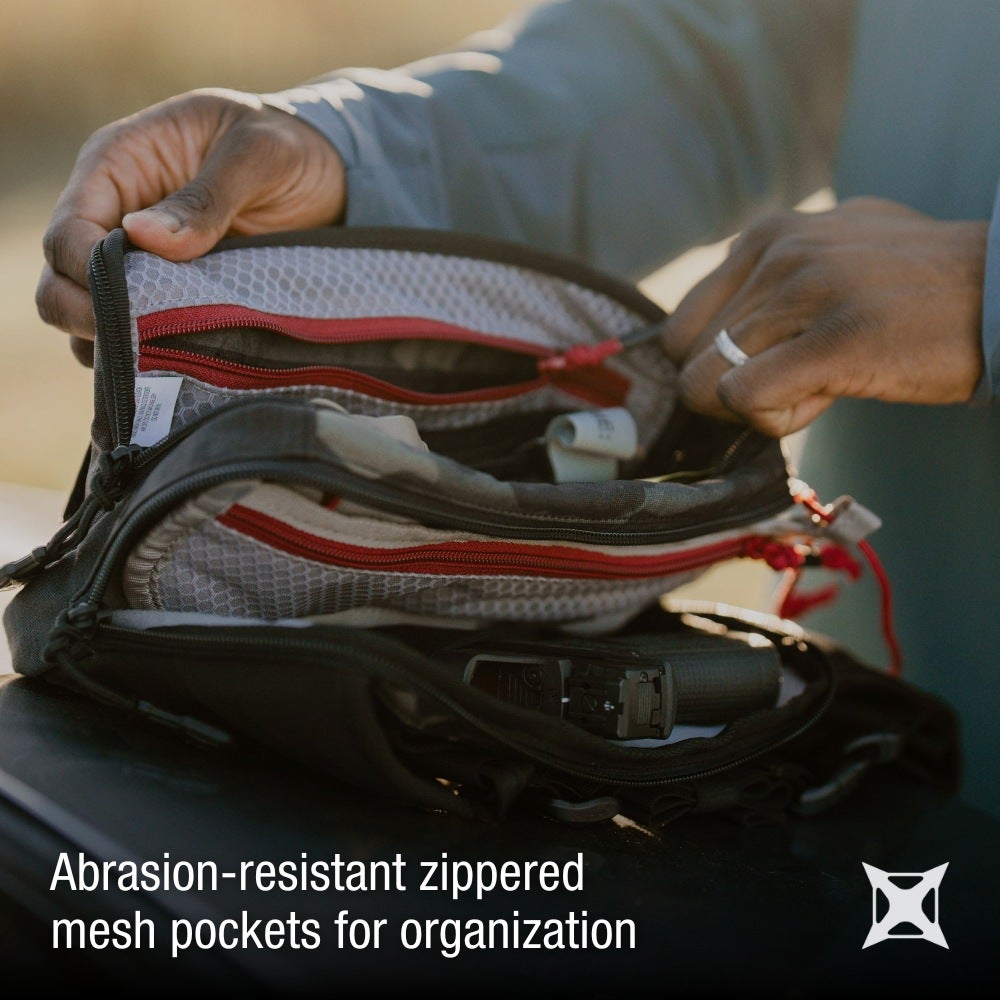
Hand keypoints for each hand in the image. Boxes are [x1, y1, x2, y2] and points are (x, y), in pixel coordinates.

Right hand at [36, 88, 345, 365]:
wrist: (331, 175)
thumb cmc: (289, 149)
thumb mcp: (258, 156)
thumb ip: (206, 197)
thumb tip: (143, 237)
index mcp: (118, 167)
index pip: (67, 233)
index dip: (85, 275)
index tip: (128, 305)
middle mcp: (114, 217)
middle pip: (61, 284)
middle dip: (89, 318)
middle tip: (143, 344)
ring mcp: (139, 263)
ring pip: (89, 320)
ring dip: (120, 347)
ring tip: (167, 362)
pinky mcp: (169, 297)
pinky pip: (136, 338)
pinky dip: (147, 359)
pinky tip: (180, 368)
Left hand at [661, 197, 987, 436]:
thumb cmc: (918, 288)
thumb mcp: (830, 255)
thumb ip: (768, 280)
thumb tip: (719, 329)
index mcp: (766, 235)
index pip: (682, 329)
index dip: (719, 365)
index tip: (774, 363)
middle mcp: (775, 253)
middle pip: (689, 362)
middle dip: (733, 389)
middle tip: (797, 379)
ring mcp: (805, 291)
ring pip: (708, 385)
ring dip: (761, 406)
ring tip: (822, 382)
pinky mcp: (836, 338)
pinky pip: (745, 399)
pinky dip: (776, 420)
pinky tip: (827, 398)